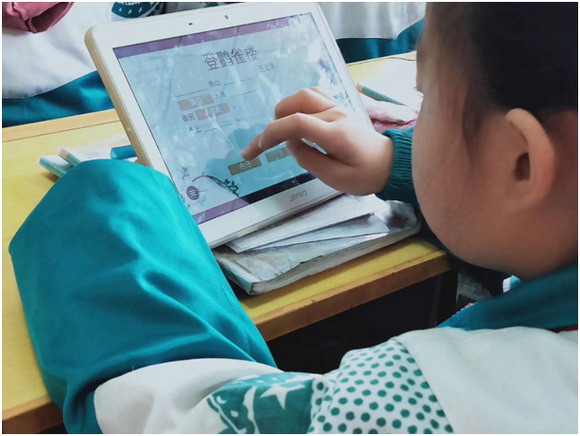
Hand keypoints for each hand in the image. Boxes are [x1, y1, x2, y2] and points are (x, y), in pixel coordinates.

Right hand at [242, 89, 393, 195]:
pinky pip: (313, 96)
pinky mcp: (338, 107)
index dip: (272, 133)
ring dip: (285, 110)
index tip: (258, 149)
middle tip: (266, 146)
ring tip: (280, 132)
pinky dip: (297, 104)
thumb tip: (290, 144)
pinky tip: (294, 120)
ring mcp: (337, 107)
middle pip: (296, 103)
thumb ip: (310, 160)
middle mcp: (335, 114)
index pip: (297, 123)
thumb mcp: (337, 179)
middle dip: (274, 123)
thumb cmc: (365, 176)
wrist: (390, 164)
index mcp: (335, 134)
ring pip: (303, 95)